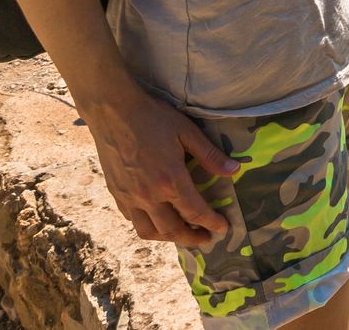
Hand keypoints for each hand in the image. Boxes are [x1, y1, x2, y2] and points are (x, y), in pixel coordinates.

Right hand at [80, 84, 240, 246]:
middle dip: (191, 237)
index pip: (195, 212)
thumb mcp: (187, 132)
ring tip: (182, 234)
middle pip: (172, 229)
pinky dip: (147, 225)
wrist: (113, 111)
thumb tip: (235, 170)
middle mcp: (148, 196)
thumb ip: (210, 155)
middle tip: (206, 238)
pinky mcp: (116, 194)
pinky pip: (132, 220)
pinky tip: (156, 219)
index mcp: (170, 181)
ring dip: (168, 238)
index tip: (223, 228)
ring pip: (148, 231)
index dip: (211, 223)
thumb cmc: (153, 118)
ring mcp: (129, 197)